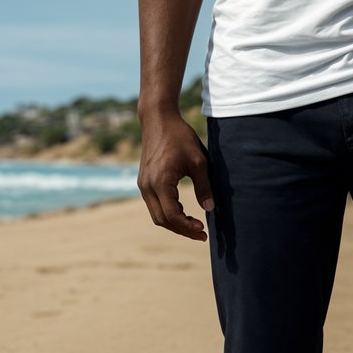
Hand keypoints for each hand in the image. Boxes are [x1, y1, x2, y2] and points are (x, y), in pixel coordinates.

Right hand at [137, 110, 215, 240]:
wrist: (158, 119)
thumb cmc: (180, 137)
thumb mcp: (198, 161)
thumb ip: (204, 186)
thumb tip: (210, 209)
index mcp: (160, 182)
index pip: (172, 215)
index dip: (188, 226)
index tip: (203, 230)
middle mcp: (147, 187)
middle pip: (162, 220)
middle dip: (182, 230)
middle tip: (201, 234)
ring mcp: (143, 185)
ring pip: (157, 215)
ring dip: (174, 223)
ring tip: (194, 227)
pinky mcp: (144, 182)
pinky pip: (154, 205)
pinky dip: (168, 213)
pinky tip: (183, 213)